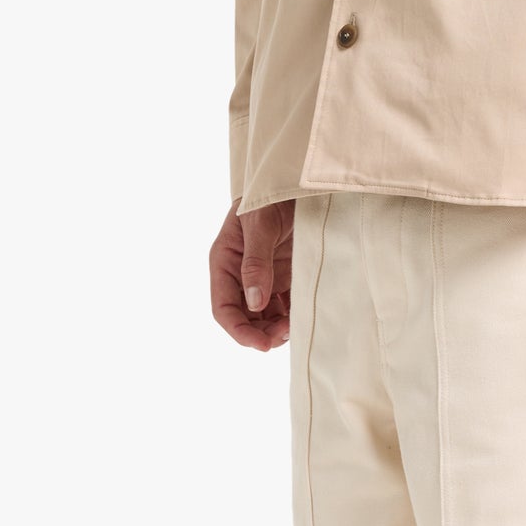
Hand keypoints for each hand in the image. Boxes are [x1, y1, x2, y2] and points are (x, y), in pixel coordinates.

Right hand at [209, 197, 295, 349]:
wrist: (295, 181)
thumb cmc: (270, 197)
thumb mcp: (261, 225)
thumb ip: (256, 262)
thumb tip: (255, 303)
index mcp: (224, 262)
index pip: (224, 307)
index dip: (239, 330)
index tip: (261, 344)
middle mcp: (240, 274)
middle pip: (244, 317)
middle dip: (261, 333)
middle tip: (285, 335)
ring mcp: (262, 276)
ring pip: (263, 316)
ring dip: (276, 327)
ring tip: (295, 327)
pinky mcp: (283, 274)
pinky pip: (283, 304)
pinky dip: (290, 315)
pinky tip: (302, 317)